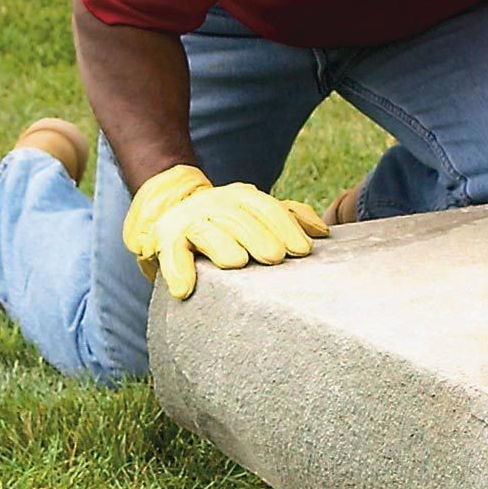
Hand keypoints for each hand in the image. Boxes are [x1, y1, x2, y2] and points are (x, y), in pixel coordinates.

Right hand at [122, 164, 329, 299]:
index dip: (285, 225)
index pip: (265, 207)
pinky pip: (171, 254)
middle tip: (276, 255)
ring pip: (206, 231)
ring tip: (237, 261)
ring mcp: (190, 222)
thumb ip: (288, 218)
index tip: (303, 249)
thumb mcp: (257, 214)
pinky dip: (176, 270)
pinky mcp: (166, 240)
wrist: (170, 205)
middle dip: (258, 235)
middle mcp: (215, 206)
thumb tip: (321, 232)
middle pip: (238, 218)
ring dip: (221, 245)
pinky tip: (184, 289)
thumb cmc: (229, 222)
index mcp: (241, 199)